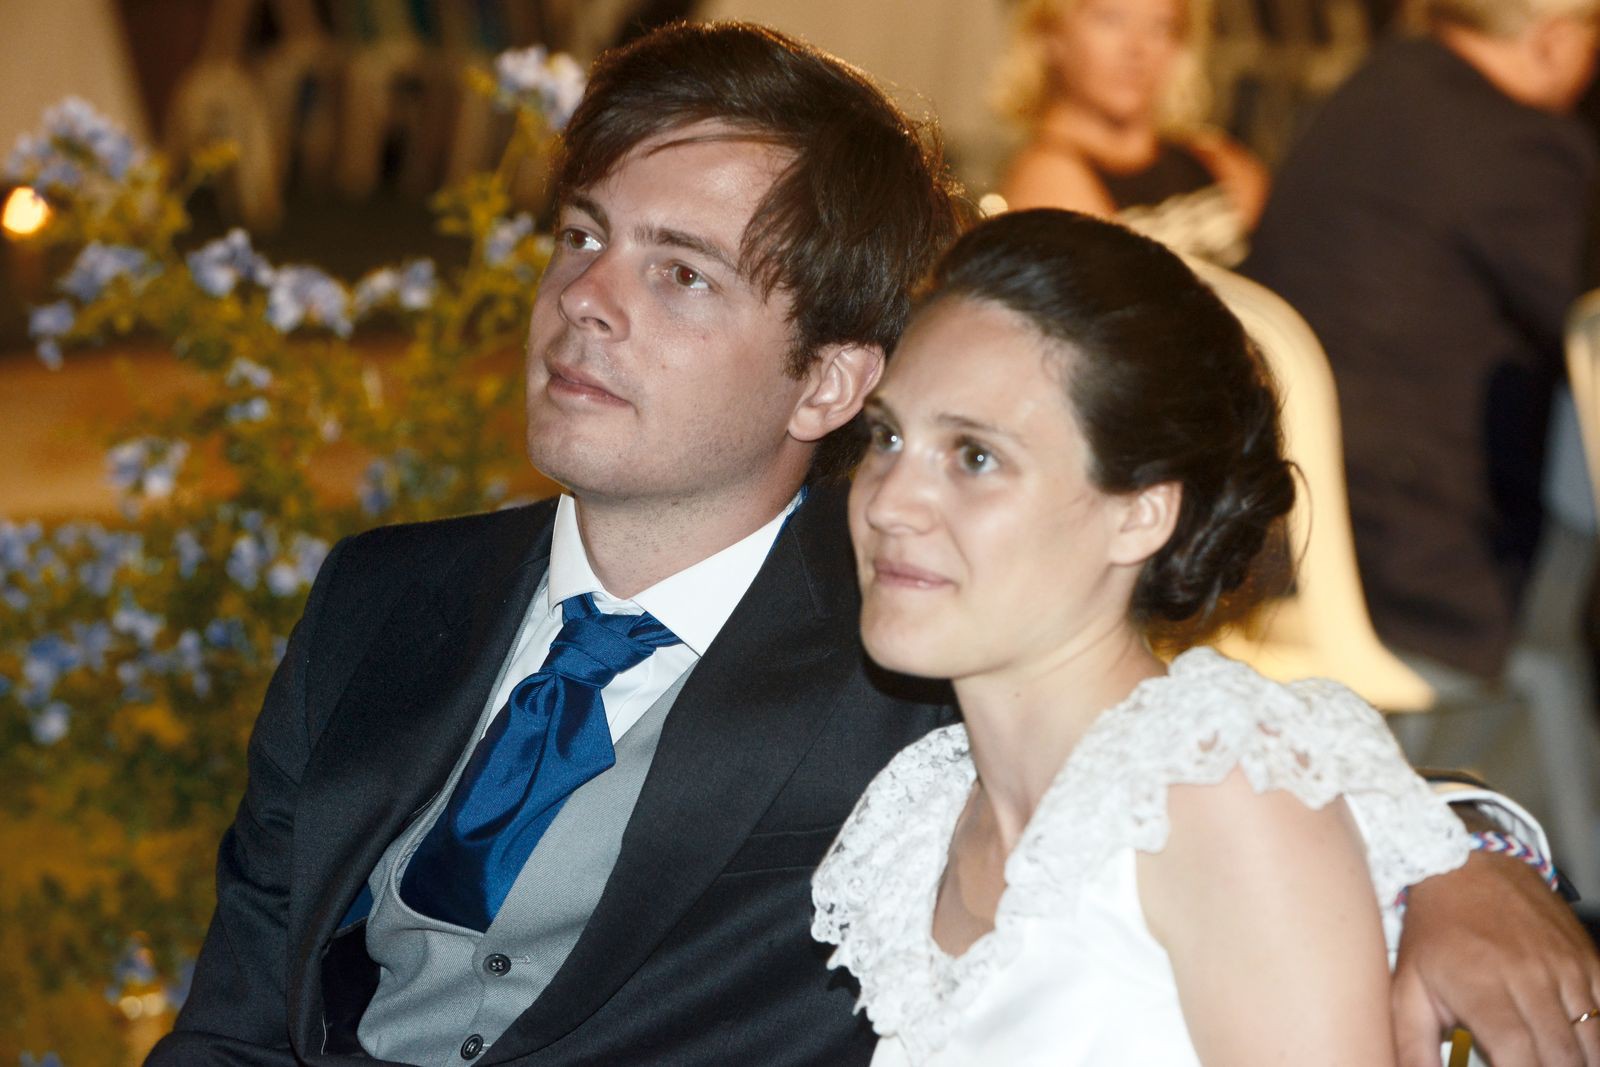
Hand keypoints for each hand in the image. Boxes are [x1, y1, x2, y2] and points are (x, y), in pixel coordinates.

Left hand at [1393, 851, 1599, 1066]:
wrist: (1465, 864)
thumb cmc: (1434, 930)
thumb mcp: (1407, 985)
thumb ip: (1412, 1043)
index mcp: (1482, 986)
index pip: (1519, 1054)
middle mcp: (1530, 976)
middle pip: (1562, 1057)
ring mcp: (1565, 966)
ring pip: (1593, 1041)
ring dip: (1579, 1063)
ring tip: (1553, 1062)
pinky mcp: (1588, 958)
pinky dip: (1597, 1038)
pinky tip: (1579, 1049)